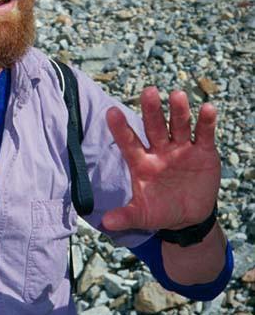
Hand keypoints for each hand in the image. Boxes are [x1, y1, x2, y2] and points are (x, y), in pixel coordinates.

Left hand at [101, 87, 220, 232]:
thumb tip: (106, 223)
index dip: (120, 129)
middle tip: (149, 91)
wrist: (188, 217)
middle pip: (154, 126)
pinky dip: (206, 122)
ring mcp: (181, 148)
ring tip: (178, 95)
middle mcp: (160, 150)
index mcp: (141, 163)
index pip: (128, 143)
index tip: (110, 112)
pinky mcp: (202, 151)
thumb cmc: (160, 211)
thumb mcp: (142, 216)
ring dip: (179, 111)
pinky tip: (208, 109)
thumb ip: (126, 216)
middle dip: (152, 110)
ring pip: (179, 125)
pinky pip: (203, 134)